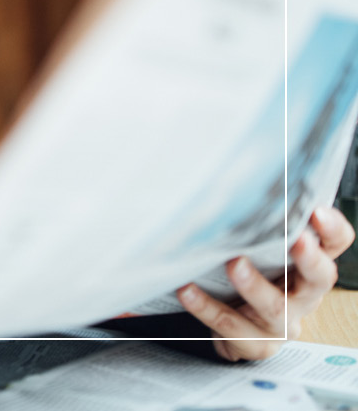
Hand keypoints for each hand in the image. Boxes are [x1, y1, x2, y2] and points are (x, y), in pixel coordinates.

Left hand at [177, 206, 355, 360]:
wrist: (238, 328)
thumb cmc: (253, 275)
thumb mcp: (261, 250)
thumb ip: (258, 224)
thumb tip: (232, 180)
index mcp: (309, 265)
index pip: (335, 244)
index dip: (332, 230)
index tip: (316, 212)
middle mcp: (303, 294)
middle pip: (320, 278)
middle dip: (310, 260)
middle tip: (297, 240)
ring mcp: (282, 322)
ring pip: (275, 308)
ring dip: (254, 286)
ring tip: (233, 264)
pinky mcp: (256, 342)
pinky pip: (231, 327)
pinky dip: (206, 307)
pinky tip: (187, 290)